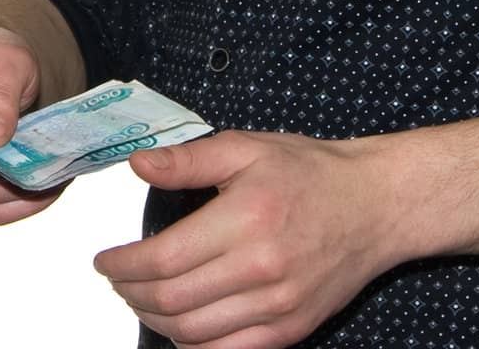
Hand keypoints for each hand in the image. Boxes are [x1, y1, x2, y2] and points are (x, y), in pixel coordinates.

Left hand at [94, 128, 406, 348]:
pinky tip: (181, 323)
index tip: (105, 260)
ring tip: (144, 297)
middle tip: (119, 278)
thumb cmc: (311, 171)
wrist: (373, 204)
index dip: (123, 266)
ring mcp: (277, 305)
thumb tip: (139, 164)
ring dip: (155, 320)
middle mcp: (261, 267)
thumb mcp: (249, 148)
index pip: (163, 259)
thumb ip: (190, 160)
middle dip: (130, 294)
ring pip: (192, 333)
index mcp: (246, 217)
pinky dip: (191, 345)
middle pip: (171, 301)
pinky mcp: (289, 330)